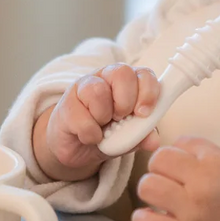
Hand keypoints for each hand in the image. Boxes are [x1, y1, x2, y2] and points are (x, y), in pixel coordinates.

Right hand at [32, 63, 159, 181]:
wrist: (76, 148)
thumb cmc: (107, 134)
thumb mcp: (129, 137)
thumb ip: (142, 135)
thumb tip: (153, 140)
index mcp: (129, 83)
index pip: (144, 74)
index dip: (148, 92)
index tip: (144, 113)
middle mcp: (107, 77)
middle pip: (122, 72)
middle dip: (125, 101)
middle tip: (120, 118)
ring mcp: (84, 86)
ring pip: (98, 91)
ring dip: (104, 117)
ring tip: (102, 127)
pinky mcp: (67, 103)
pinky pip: (81, 117)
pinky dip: (89, 134)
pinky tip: (89, 136)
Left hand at [133, 136, 219, 220]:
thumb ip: (197, 148)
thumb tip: (169, 146)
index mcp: (212, 164)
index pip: (169, 149)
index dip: (169, 157)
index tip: (177, 168)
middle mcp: (200, 187)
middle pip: (155, 164)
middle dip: (159, 172)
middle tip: (170, 183)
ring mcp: (190, 213)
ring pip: (147, 188)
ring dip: (151, 192)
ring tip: (162, 199)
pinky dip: (144, 219)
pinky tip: (153, 216)